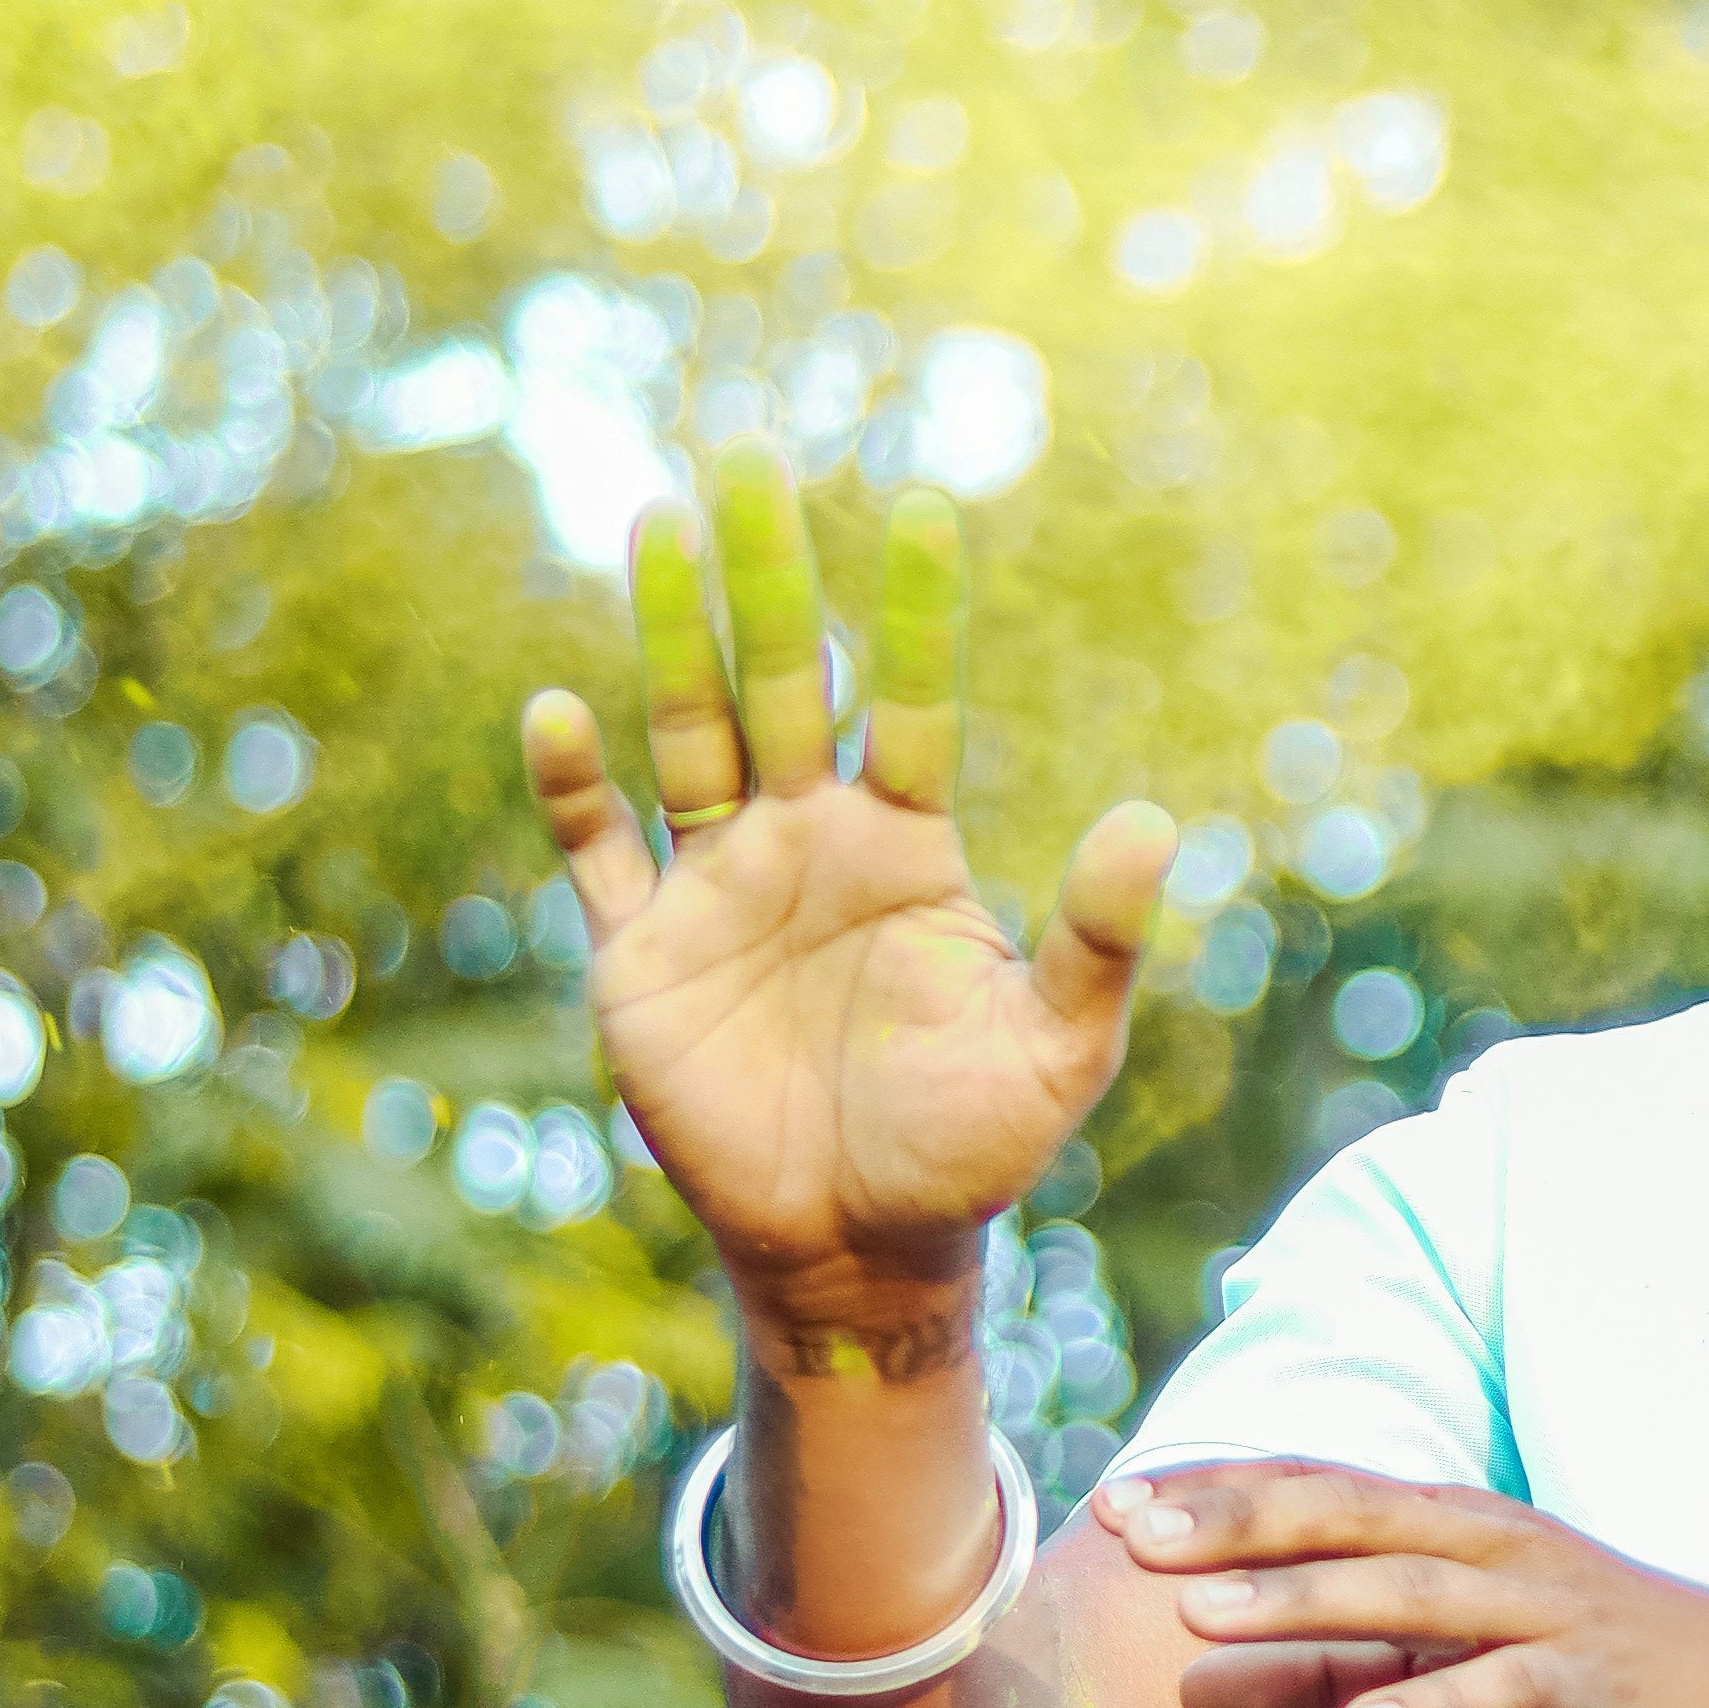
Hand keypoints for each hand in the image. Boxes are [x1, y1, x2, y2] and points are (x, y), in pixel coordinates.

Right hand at [520, 460, 1176, 1332]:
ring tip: (657, 522)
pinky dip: (573, 789)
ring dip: (670, 634)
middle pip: (778, 684)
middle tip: (749, 461)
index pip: (908, 704)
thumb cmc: (967, 1149)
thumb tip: (1152, 820)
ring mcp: (720, 890)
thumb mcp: (1058, 1051)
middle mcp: (807, 843)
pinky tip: (556, 713)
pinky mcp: (643, 957)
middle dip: (763, 579)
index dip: (911, 615)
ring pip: (686, 733)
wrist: (856, 1247)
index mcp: (906, 848)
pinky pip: (598, 854)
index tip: (923, 507)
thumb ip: (1099, 941)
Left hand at [1093, 1459, 1708, 1707]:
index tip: (1115, 1504)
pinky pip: (1496, 1695)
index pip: (1324, 1490)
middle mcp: (1494, 1549)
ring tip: (1203, 1622)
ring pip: (1408, 1595)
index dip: (1221, 1492)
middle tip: (1129, 1535)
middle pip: (1348, 1518)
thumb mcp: (1473, 1659)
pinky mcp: (1586, 1687)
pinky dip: (1426, 1706)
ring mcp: (1543, 1613)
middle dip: (1234, 1522)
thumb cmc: (1604, 1673)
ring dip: (1301, 1604)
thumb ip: (1363, 1658)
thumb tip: (1241, 1681)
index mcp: (1461, 1529)